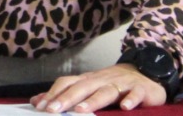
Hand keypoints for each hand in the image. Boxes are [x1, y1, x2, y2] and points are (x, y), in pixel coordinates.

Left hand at [32, 65, 165, 111]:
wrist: (145, 72)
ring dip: (92, 100)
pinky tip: (124, 107)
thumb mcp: (88, 87)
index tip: (40, 106)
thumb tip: (37, 101)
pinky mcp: (140, 89)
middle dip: (66, 98)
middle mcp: (101, 80)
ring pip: (105, 92)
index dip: (53, 94)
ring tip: (81, 110)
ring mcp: (120, 84)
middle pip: (81, 88)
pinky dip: (130, 100)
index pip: (67, 83)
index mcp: (87, 80)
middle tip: (52, 110)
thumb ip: (65, 94)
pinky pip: (135, 94)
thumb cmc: (112, 83)